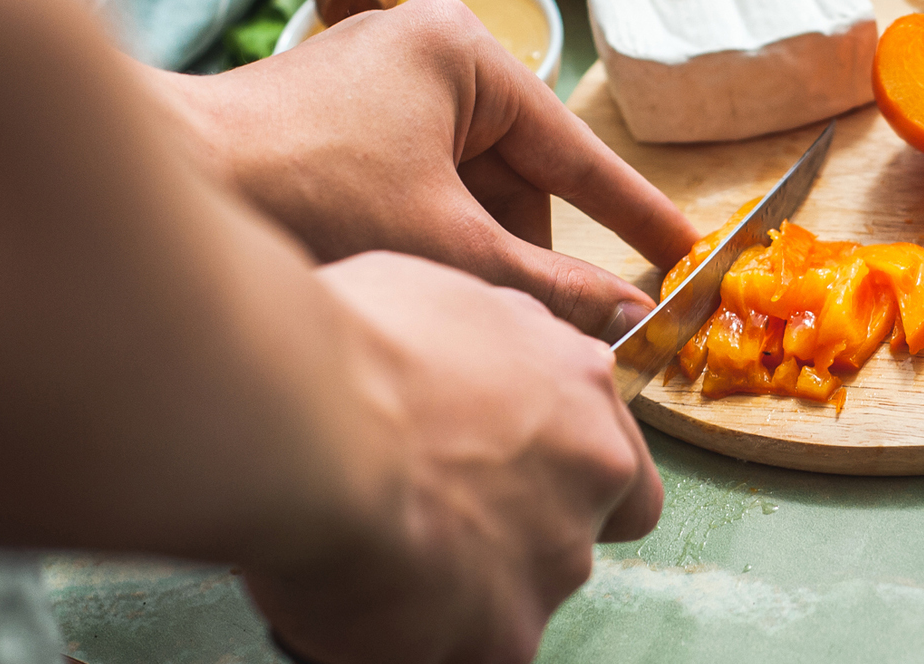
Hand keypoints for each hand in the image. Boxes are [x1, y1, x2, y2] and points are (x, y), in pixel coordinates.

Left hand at [152, 0, 696, 339]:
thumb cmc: (300, 194)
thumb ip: (548, 286)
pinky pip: (416, 190)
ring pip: (464, 191)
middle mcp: (423, 53)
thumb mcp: (446, 246)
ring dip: (469, 254)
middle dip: (520, 253)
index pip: (572, 148)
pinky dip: (424, 242)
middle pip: (515, 177)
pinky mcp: (335, 125)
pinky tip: (408, 289)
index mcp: (464, 54)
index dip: (630, 210)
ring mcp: (374, 87)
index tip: (683, 250)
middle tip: (536, 323)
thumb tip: (630, 319)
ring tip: (444, 306)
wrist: (157, 182)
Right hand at [245, 251, 660, 663]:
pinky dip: (419, 641)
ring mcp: (555, 558)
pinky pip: (468, 653)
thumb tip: (458, 359)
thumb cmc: (353, 343)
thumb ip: (478, 346)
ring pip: (522, 596)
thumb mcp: (438, 296)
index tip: (507, 474)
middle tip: (437, 521)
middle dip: (521, 533)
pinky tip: (363, 605)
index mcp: (579, 382)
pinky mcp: (506, 636)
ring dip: (464, 588)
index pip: (613, 450)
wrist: (310, 421)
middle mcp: (591, 471)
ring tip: (378, 558)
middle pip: (581, 527)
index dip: (563, 471)